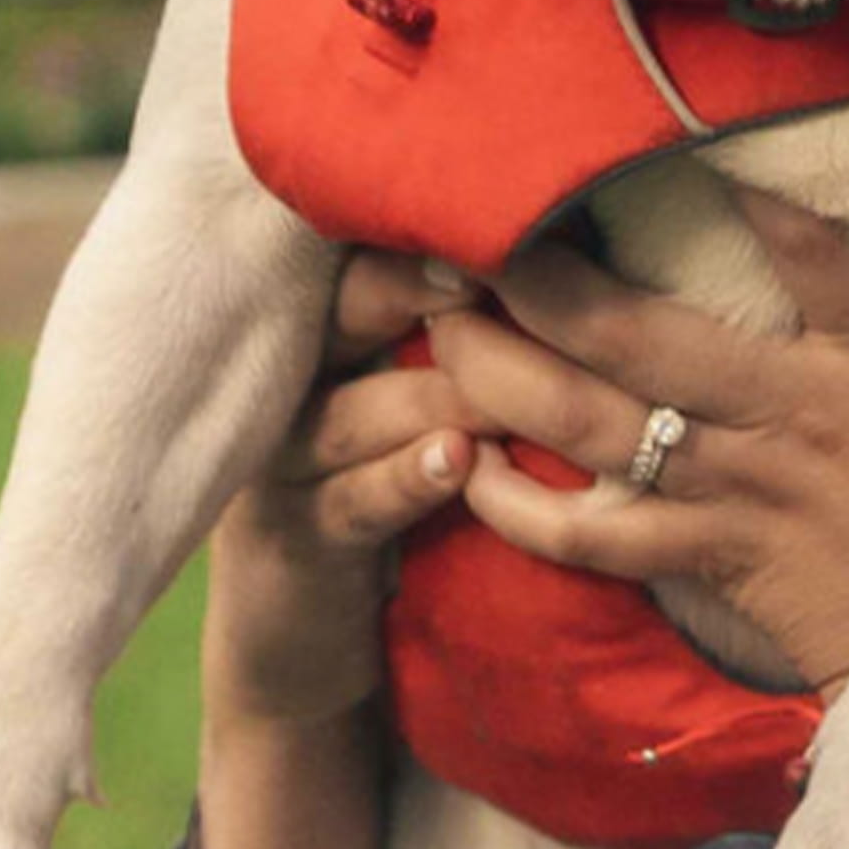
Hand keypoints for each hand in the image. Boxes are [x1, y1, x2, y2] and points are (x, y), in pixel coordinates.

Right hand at [202, 250, 481, 727]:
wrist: (296, 638)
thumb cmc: (385, 492)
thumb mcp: (412, 405)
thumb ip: (460, 337)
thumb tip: (567, 252)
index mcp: (321, 338)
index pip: (355, 262)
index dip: (414, 235)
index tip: (488, 210)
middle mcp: (288, 388)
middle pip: (338, 319)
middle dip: (414, 292)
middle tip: (486, 273)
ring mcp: (281, 467)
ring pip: (352, 412)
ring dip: (438, 396)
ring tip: (506, 386)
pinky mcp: (292, 544)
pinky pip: (350, 503)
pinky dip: (405, 480)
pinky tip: (457, 463)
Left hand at [435, 189, 848, 695]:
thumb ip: (837, 281)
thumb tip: (757, 182)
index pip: (806, 253)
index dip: (736, 200)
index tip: (630, 157)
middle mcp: (784, 413)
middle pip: (635, 336)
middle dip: (536, 284)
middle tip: (464, 248)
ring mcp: (737, 490)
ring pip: (594, 426)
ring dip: (503, 376)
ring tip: (443, 334)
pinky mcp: (707, 559)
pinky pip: (593, 538)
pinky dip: (520, 507)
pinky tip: (472, 470)